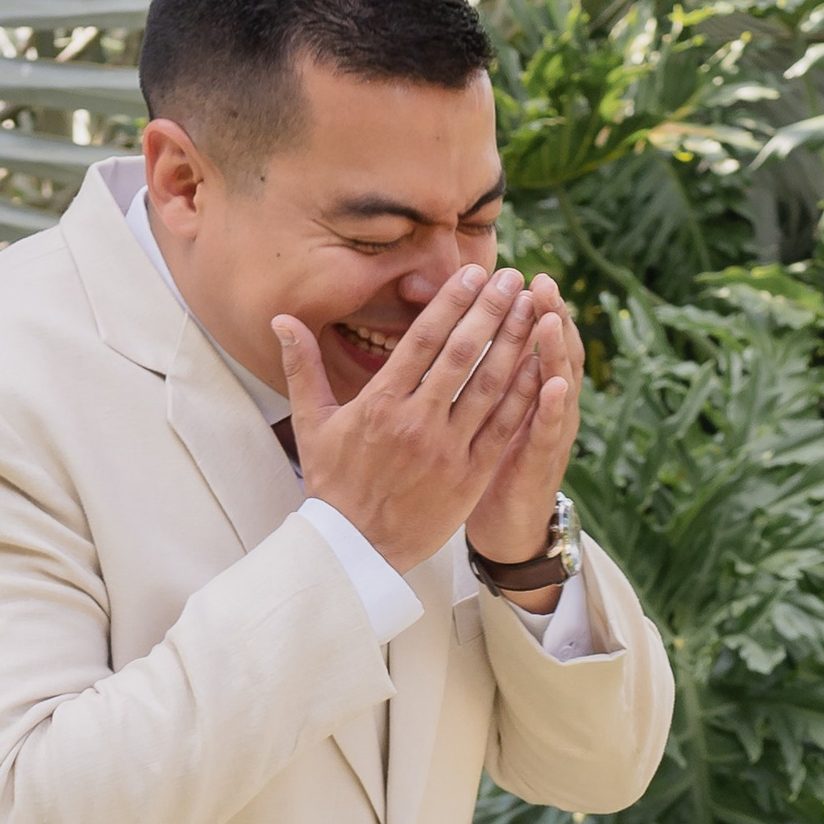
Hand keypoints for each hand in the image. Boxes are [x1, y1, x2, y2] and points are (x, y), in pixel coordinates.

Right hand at [272, 265, 540, 572]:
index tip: (476, 274)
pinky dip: (524, 396)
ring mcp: (447, 449)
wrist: (354, 548)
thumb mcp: (311, 423)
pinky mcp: (470, 475)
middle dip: (492, 311)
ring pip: (489, 386)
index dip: (452, 302)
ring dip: (515, 344)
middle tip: (514, 278)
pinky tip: (541, 366)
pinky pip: (503, 428)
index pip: (423, 340)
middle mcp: (416, 420)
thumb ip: (302, 367)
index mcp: (380, 403)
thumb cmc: (333, 483)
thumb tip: (282, 319)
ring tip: (536, 309)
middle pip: (462, 354)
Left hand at [464, 273, 584, 570]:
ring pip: (557, 385)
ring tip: (550, 317)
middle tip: (541, 281)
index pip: (530, 340)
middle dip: (547, 316)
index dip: (526, 308)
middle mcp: (546, 405)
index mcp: (526, 389)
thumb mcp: (486, 413)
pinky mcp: (541, 464)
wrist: (510, 525)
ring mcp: (548, 433)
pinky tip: (556, 383)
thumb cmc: (489, 465)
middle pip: (550, 352)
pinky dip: (554, 408)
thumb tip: (455, 329)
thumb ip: (480, 373)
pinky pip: (549, 433)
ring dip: (554, 351)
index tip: (516, 274)